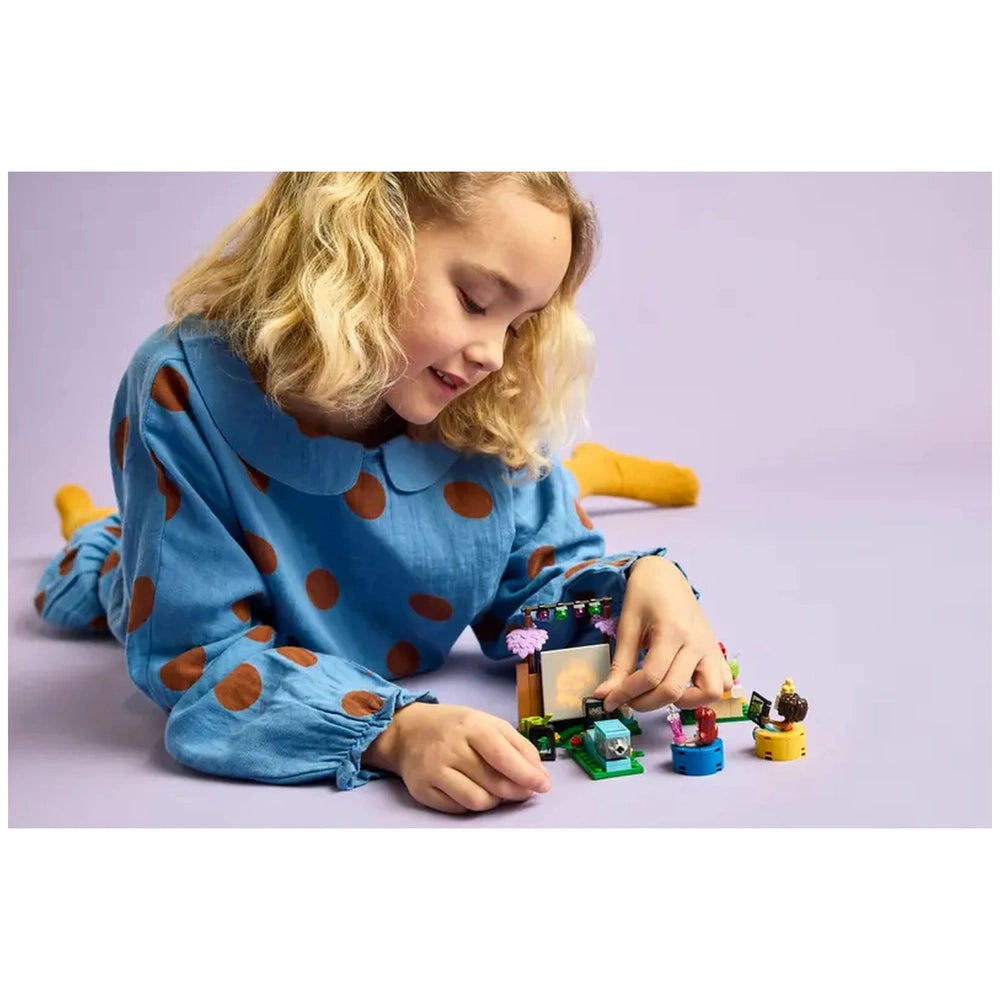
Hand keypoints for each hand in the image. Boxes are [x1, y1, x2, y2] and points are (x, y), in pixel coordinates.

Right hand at [362, 702, 551, 813]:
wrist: (407, 731)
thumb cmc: (456, 727)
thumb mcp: (487, 723)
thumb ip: (517, 745)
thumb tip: (540, 776)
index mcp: (470, 726)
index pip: (502, 755)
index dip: (526, 774)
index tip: (543, 786)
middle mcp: (450, 747)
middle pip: (493, 782)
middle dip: (516, 791)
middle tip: (525, 792)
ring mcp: (434, 770)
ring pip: (477, 801)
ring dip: (496, 801)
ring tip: (498, 791)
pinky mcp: (422, 790)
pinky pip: (459, 809)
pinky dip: (474, 805)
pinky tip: (475, 792)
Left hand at [593, 556, 731, 712]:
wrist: (665, 576)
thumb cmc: (645, 595)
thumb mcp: (627, 626)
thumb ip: (619, 664)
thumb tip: (604, 695)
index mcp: (672, 630)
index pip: (651, 676)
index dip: (626, 694)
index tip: (610, 700)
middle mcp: (696, 642)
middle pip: (674, 690)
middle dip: (645, 702)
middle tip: (628, 698)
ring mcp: (711, 648)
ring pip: (709, 693)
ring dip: (683, 701)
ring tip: (660, 691)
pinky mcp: (717, 652)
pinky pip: (723, 684)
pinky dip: (704, 692)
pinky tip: (682, 685)